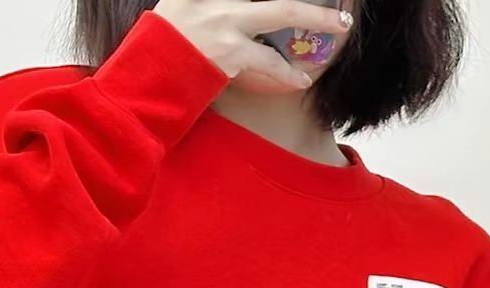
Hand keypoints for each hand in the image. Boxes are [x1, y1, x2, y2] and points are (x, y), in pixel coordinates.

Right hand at [153, 0, 352, 88]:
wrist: (150, 72)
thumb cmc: (166, 40)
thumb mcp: (181, 3)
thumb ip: (209, 2)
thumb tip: (241, 13)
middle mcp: (215, 0)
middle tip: (337, 2)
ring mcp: (224, 21)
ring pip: (279, 13)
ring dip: (315, 17)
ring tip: (340, 24)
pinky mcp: (230, 51)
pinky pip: (268, 60)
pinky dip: (287, 71)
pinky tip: (302, 78)